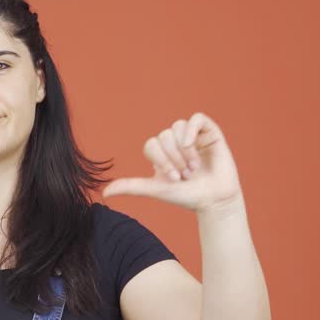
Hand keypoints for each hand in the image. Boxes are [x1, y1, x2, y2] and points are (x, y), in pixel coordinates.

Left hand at [102, 112, 242, 211]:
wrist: (214, 201)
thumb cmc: (186, 196)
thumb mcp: (156, 189)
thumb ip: (131, 187)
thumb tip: (105, 193)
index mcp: (162, 154)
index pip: (151, 144)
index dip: (160, 160)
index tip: (173, 179)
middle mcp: (177, 143)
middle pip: (164, 136)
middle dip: (173, 158)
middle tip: (185, 175)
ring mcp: (194, 136)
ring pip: (178, 128)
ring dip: (184, 150)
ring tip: (193, 168)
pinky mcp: (210, 133)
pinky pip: (197, 118)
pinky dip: (192, 130)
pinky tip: (193, 144)